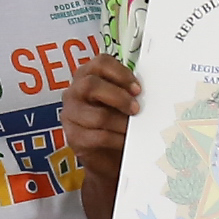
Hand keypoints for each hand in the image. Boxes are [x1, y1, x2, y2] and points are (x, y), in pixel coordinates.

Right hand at [62, 51, 140, 183]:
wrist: (106, 155)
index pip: (100, 63)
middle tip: (136, 109)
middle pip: (91, 85)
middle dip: (118, 97)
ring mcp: (70, 115)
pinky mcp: (74, 138)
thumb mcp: (121, 102)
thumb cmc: (116, 121)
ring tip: (134, 128)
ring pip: (97, 115)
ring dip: (120, 122)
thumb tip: (148, 94)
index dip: (120, 73)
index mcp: (87, 75)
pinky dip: (117, 139)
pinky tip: (127, 141)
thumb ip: (129, 92)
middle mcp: (74, 92)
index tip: (138, 89)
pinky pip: (98, 137)